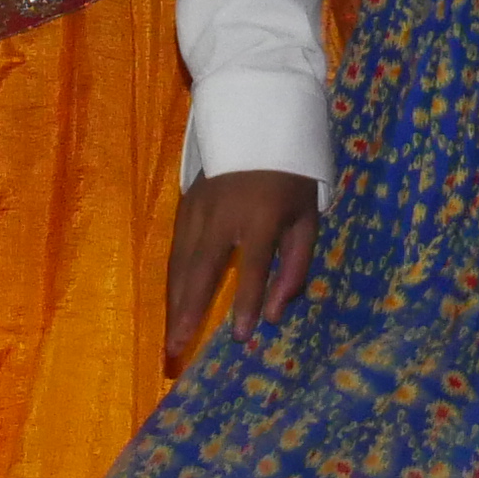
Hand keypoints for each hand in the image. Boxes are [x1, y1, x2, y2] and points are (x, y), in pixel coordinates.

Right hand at [163, 169, 319, 367]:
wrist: (256, 126)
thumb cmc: (290, 179)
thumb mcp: (307, 219)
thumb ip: (296, 266)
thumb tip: (274, 313)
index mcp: (262, 217)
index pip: (253, 268)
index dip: (246, 303)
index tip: (240, 336)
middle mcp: (223, 217)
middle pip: (200, 272)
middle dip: (187, 314)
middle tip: (175, 351)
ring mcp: (198, 212)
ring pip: (181, 265)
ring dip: (174, 304)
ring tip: (170, 339)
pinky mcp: (184, 208)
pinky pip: (175, 252)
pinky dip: (172, 283)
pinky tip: (172, 306)